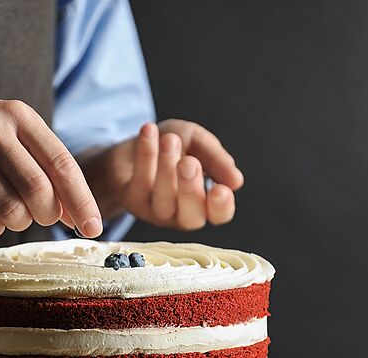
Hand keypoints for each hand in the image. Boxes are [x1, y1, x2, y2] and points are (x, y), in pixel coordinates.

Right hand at [0, 97, 102, 237]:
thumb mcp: (16, 137)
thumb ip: (48, 170)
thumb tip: (79, 217)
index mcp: (20, 115)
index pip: (62, 164)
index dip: (82, 201)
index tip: (94, 228)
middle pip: (38, 191)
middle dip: (48, 214)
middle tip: (43, 216)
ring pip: (11, 210)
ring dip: (19, 223)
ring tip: (13, 211)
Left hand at [83, 119, 243, 229]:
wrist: (136, 141)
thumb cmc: (172, 146)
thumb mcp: (198, 143)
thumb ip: (217, 159)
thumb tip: (236, 181)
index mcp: (205, 203)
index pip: (219, 214)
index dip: (221, 207)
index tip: (220, 189)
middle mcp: (181, 214)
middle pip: (191, 216)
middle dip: (190, 190)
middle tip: (189, 162)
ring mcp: (154, 210)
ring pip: (163, 199)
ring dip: (166, 167)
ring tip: (170, 140)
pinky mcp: (131, 199)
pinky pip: (139, 181)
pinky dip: (145, 154)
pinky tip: (149, 131)